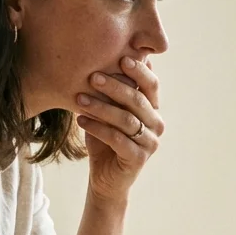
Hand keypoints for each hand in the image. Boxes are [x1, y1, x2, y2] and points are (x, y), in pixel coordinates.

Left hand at [76, 56, 163, 204]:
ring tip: (79, 98)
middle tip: (93, 76)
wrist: (105, 179)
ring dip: (101, 107)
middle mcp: (156, 124)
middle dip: (114, 86)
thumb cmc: (105, 140)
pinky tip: (80, 121)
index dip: (139, 71)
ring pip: (126, 120)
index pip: (151, 85)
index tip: (121, 58)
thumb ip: (112, 91)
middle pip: (138, 100)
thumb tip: (105, 55)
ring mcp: (150, 143)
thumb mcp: (108, 112)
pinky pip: (117, 139)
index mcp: (153, 109)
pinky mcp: (138, 159)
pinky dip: (98, 128)